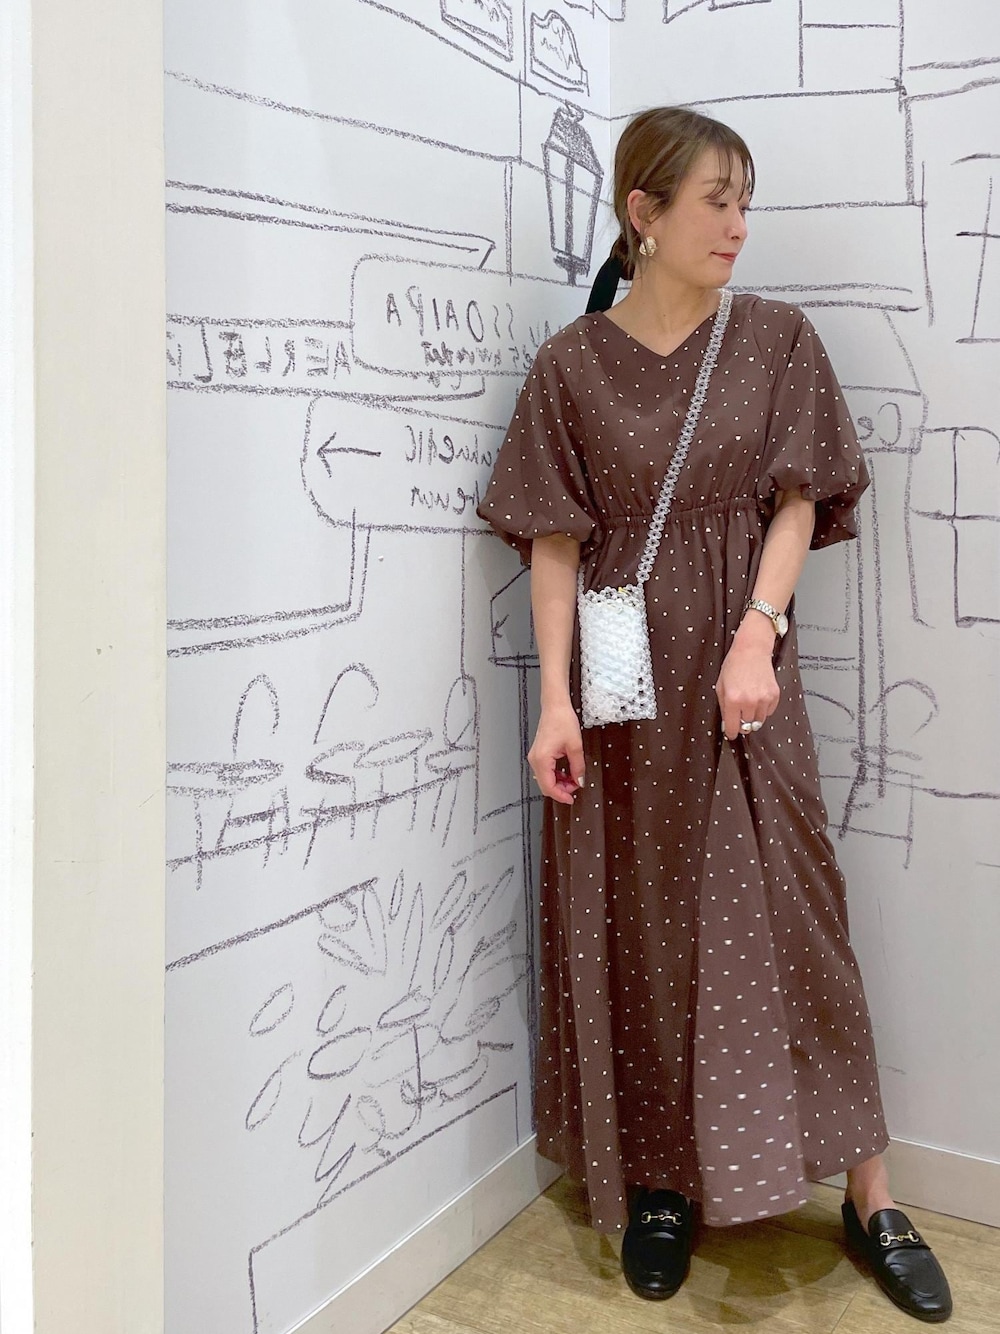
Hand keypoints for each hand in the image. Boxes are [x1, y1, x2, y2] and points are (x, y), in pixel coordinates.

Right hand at [528, 702, 584, 803]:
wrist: (555, 706)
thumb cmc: (562, 720)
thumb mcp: (575, 746)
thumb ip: (578, 767)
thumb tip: (579, 781)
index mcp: (542, 759)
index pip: (549, 787)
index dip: (561, 796)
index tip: (571, 799)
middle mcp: (535, 759)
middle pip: (545, 785)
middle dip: (561, 790)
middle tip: (575, 788)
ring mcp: (535, 757)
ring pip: (545, 779)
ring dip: (559, 783)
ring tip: (573, 779)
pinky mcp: (538, 754)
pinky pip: (545, 771)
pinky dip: (556, 775)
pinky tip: (566, 773)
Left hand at [716, 619, 779, 740]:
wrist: (751, 650)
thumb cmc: (734, 666)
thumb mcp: (720, 687)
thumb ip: (724, 708)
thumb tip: (728, 724)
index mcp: (733, 700)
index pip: (733, 728)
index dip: (731, 732)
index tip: (731, 733)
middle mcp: (749, 701)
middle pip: (747, 726)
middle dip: (742, 721)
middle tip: (739, 710)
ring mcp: (763, 699)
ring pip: (759, 720)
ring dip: (753, 715)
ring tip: (749, 701)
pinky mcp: (774, 695)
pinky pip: (769, 712)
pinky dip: (763, 708)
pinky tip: (758, 695)